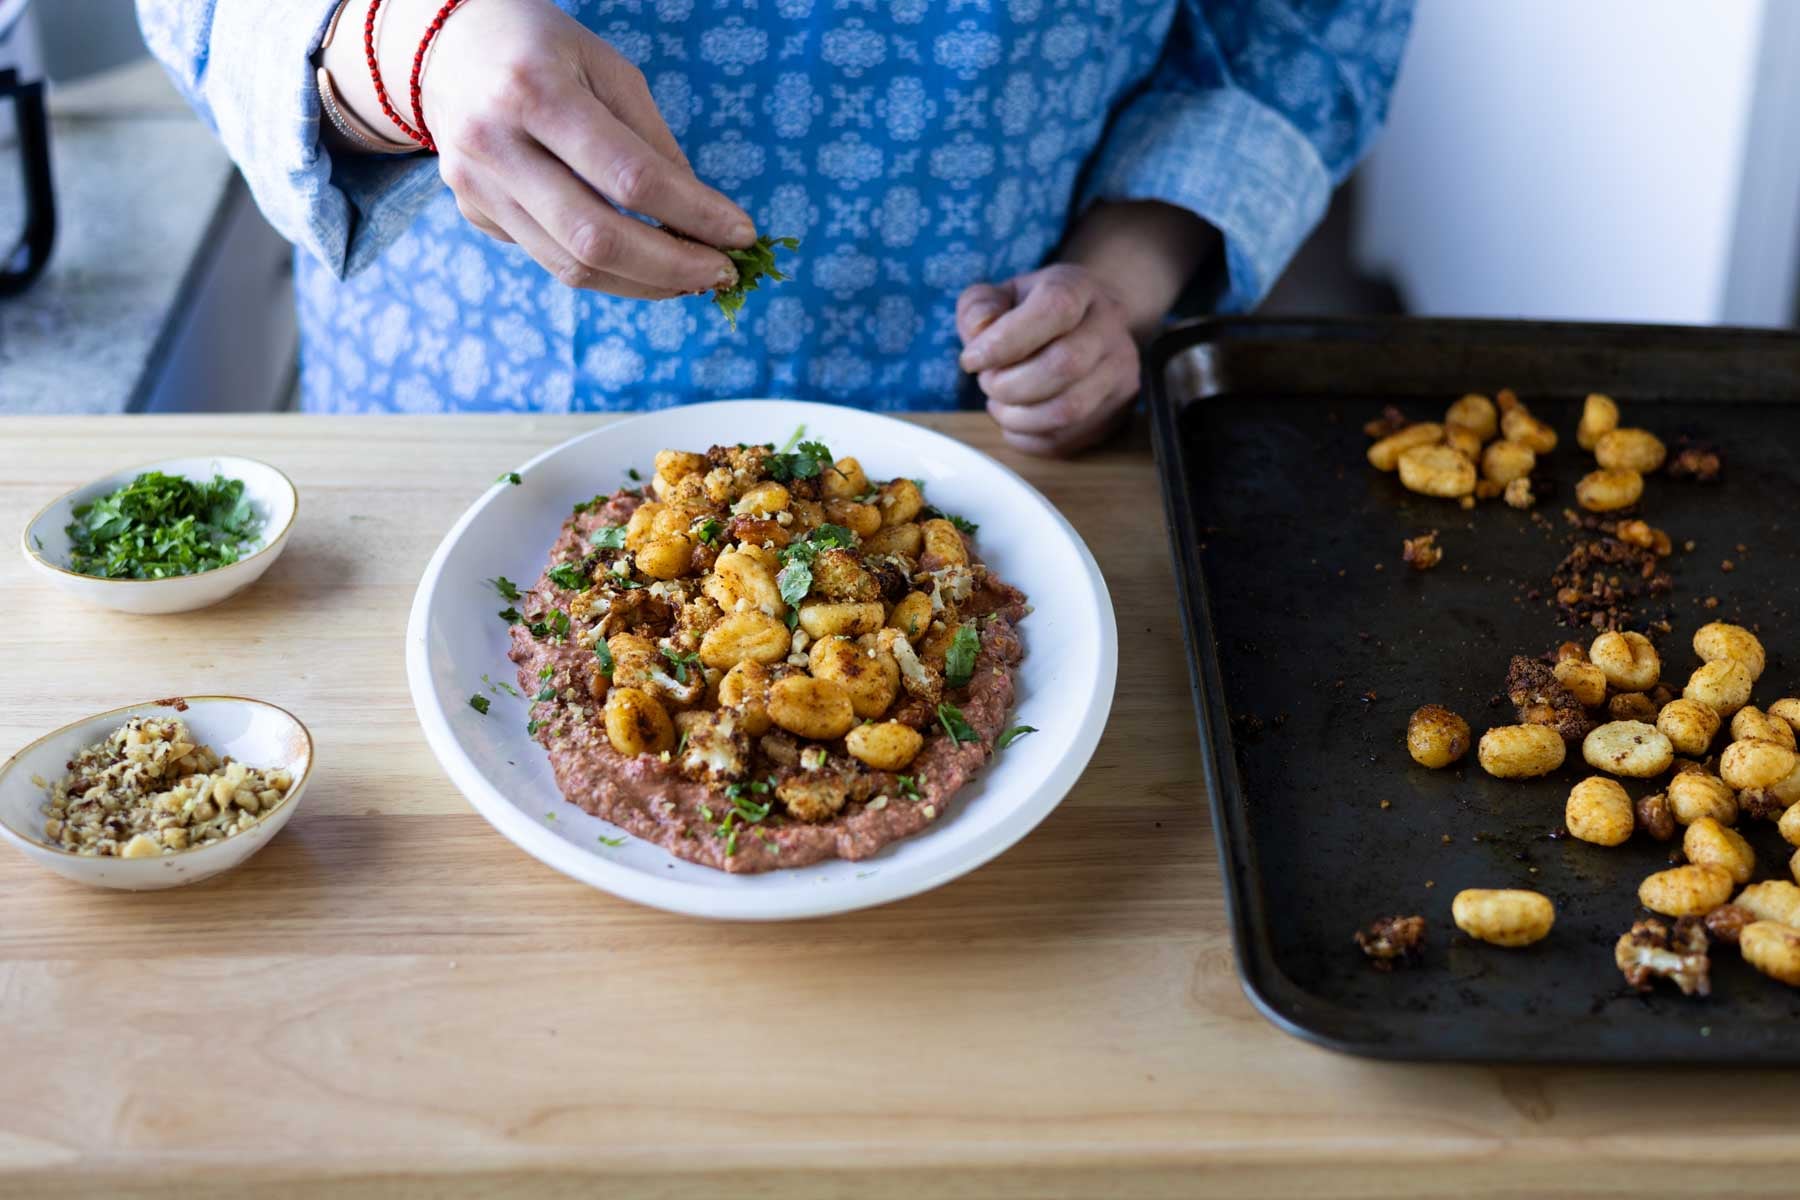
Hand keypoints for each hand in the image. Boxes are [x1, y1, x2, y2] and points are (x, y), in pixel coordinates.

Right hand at [341, 0, 754, 297]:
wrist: (443, 49)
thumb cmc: (541, 48)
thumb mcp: (606, 66)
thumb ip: (653, 140)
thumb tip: (702, 215)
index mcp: (534, 92)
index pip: (629, 176)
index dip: (693, 214)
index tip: (741, 233)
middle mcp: (495, 146)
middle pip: (596, 238)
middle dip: (672, 267)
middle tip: (721, 273)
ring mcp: (477, 188)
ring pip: (572, 267)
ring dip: (644, 284)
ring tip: (693, 279)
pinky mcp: (475, 215)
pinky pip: (552, 261)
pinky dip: (610, 274)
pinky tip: (647, 267)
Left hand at [956, 264, 1140, 456]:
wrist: (1084, 327)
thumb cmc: (1033, 314)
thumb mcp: (999, 296)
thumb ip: (978, 307)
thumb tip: (979, 330)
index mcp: (1080, 288)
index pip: (1054, 310)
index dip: (1005, 341)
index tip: (971, 359)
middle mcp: (1110, 328)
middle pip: (1064, 365)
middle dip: (1009, 384)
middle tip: (987, 382)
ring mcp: (1121, 372)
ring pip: (1069, 409)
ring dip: (1018, 417)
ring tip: (999, 404)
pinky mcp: (1117, 412)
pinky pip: (1069, 439)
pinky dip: (1028, 439)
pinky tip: (1015, 421)